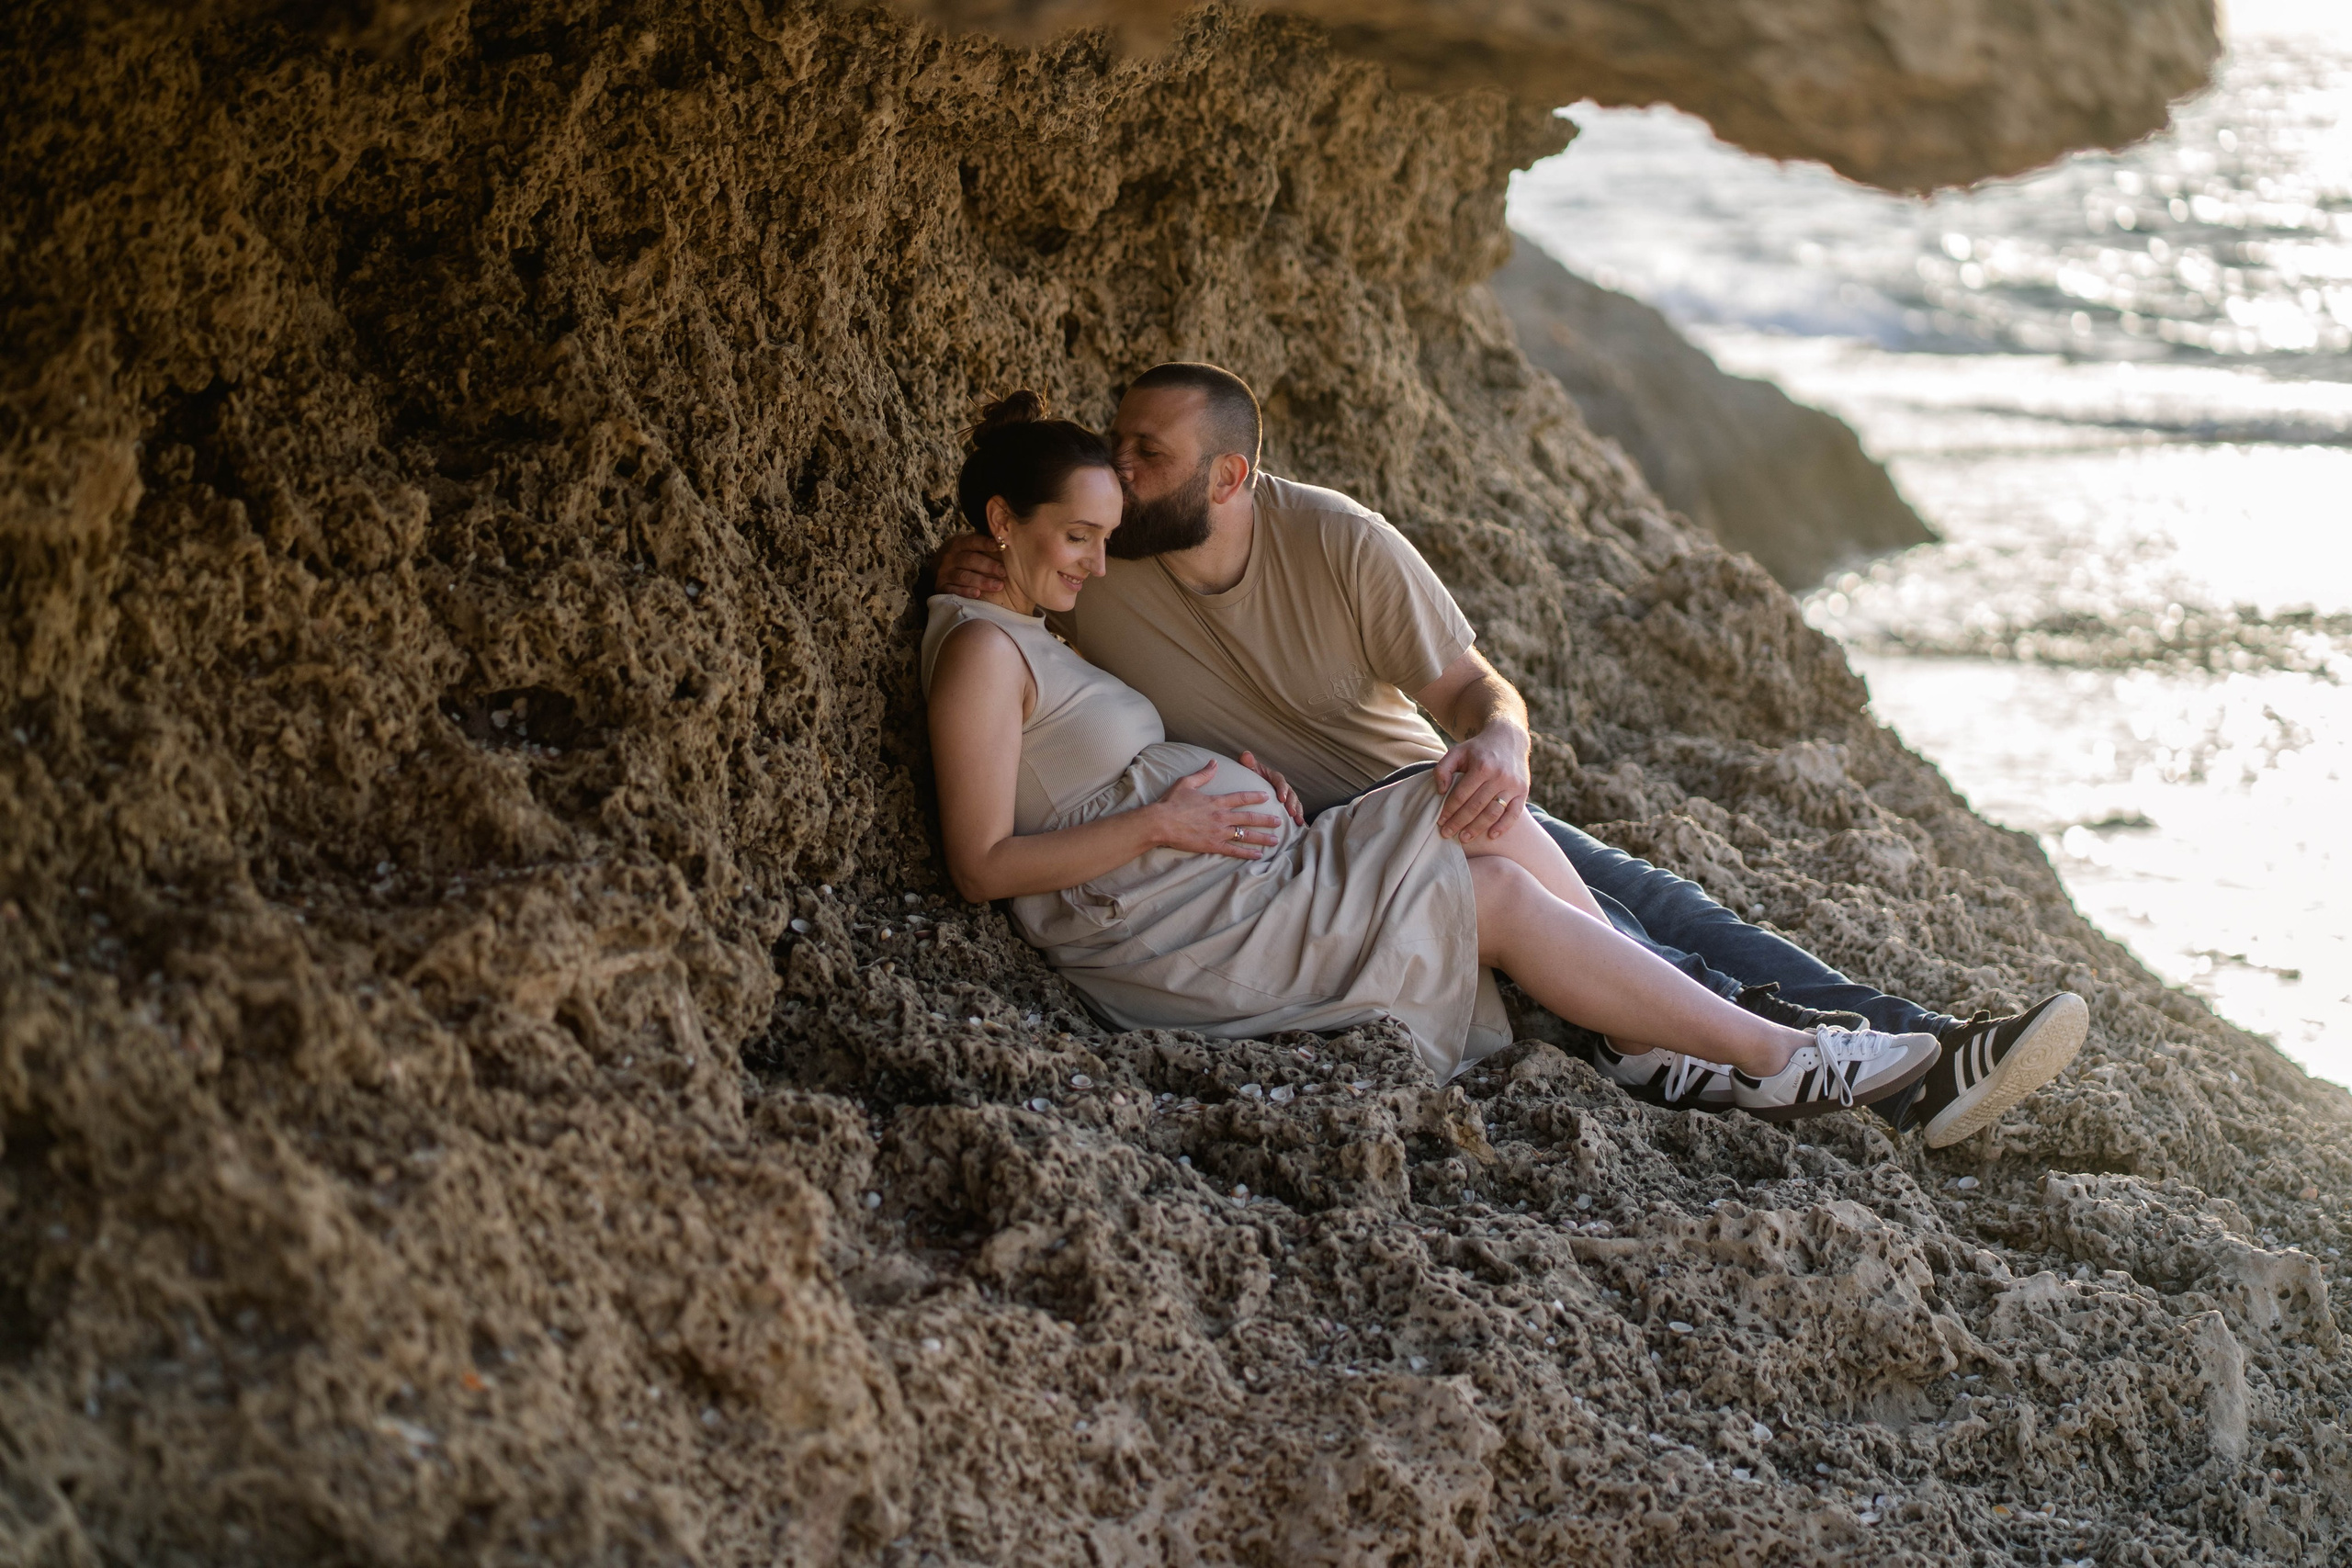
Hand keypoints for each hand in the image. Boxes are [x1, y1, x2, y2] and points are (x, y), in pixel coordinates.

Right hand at [935, 531, 1008, 598]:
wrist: (935, 567)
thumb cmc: (962, 555)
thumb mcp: (968, 545)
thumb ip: (984, 542)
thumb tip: (1007, 535)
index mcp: (959, 543)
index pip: (973, 541)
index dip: (986, 543)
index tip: (1001, 546)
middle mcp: (950, 557)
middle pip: (970, 560)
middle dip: (988, 566)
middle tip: (1004, 572)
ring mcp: (945, 572)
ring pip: (964, 576)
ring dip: (982, 581)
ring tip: (998, 586)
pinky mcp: (941, 587)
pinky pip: (953, 590)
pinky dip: (966, 592)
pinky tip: (978, 594)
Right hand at [1152, 762, 1281, 858]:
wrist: (1160, 823)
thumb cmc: (1171, 803)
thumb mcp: (1186, 783)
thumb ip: (1203, 774)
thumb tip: (1214, 762)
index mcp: (1216, 801)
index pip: (1241, 798)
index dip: (1255, 796)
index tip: (1266, 796)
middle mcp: (1221, 816)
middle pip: (1249, 818)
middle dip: (1266, 820)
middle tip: (1279, 821)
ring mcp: (1218, 832)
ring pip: (1246, 835)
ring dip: (1262, 837)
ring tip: (1275, 840)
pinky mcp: (1213, 845)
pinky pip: (1234, 850)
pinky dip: (1247, 853)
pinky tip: (1258, 855)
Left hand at [1237, 751, 1305, 825]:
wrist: (1253, 785)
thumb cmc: (1251, 777)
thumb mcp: (1249, 770)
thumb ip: (1248, 763)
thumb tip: (1246, 754)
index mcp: (1274, 777)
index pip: (1280, 782)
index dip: (1282, 790)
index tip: (1281, 799)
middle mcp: (1283, 787)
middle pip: (1291, 794)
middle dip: (1292, 803)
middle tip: (1291, 813)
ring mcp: (1287, 797)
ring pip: (1296, 803)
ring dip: (1298, 812)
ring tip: (1298, 821)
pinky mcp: (1288, 806)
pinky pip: (1295, 811)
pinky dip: (1299, 818)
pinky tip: (1301, 827)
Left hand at [1433, 719, 1530, 841]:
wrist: (1508, 738)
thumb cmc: (1478, 749)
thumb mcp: (1457, 751)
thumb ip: (1443, 769)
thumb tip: (1441, 791)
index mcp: (1482, 766)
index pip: (1461, 795)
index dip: (1449, 810)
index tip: (1440, 821)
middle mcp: (1499, 776)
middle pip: (1476, 806)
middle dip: (1459, 823)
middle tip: (1447, 834)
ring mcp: (1513, 785)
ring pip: (1493, 812)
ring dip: (1478, 828)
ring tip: (1464, 838)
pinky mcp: (1523, 791)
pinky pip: (1514, 813)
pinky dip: (1503, 826)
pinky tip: (1491, 836)